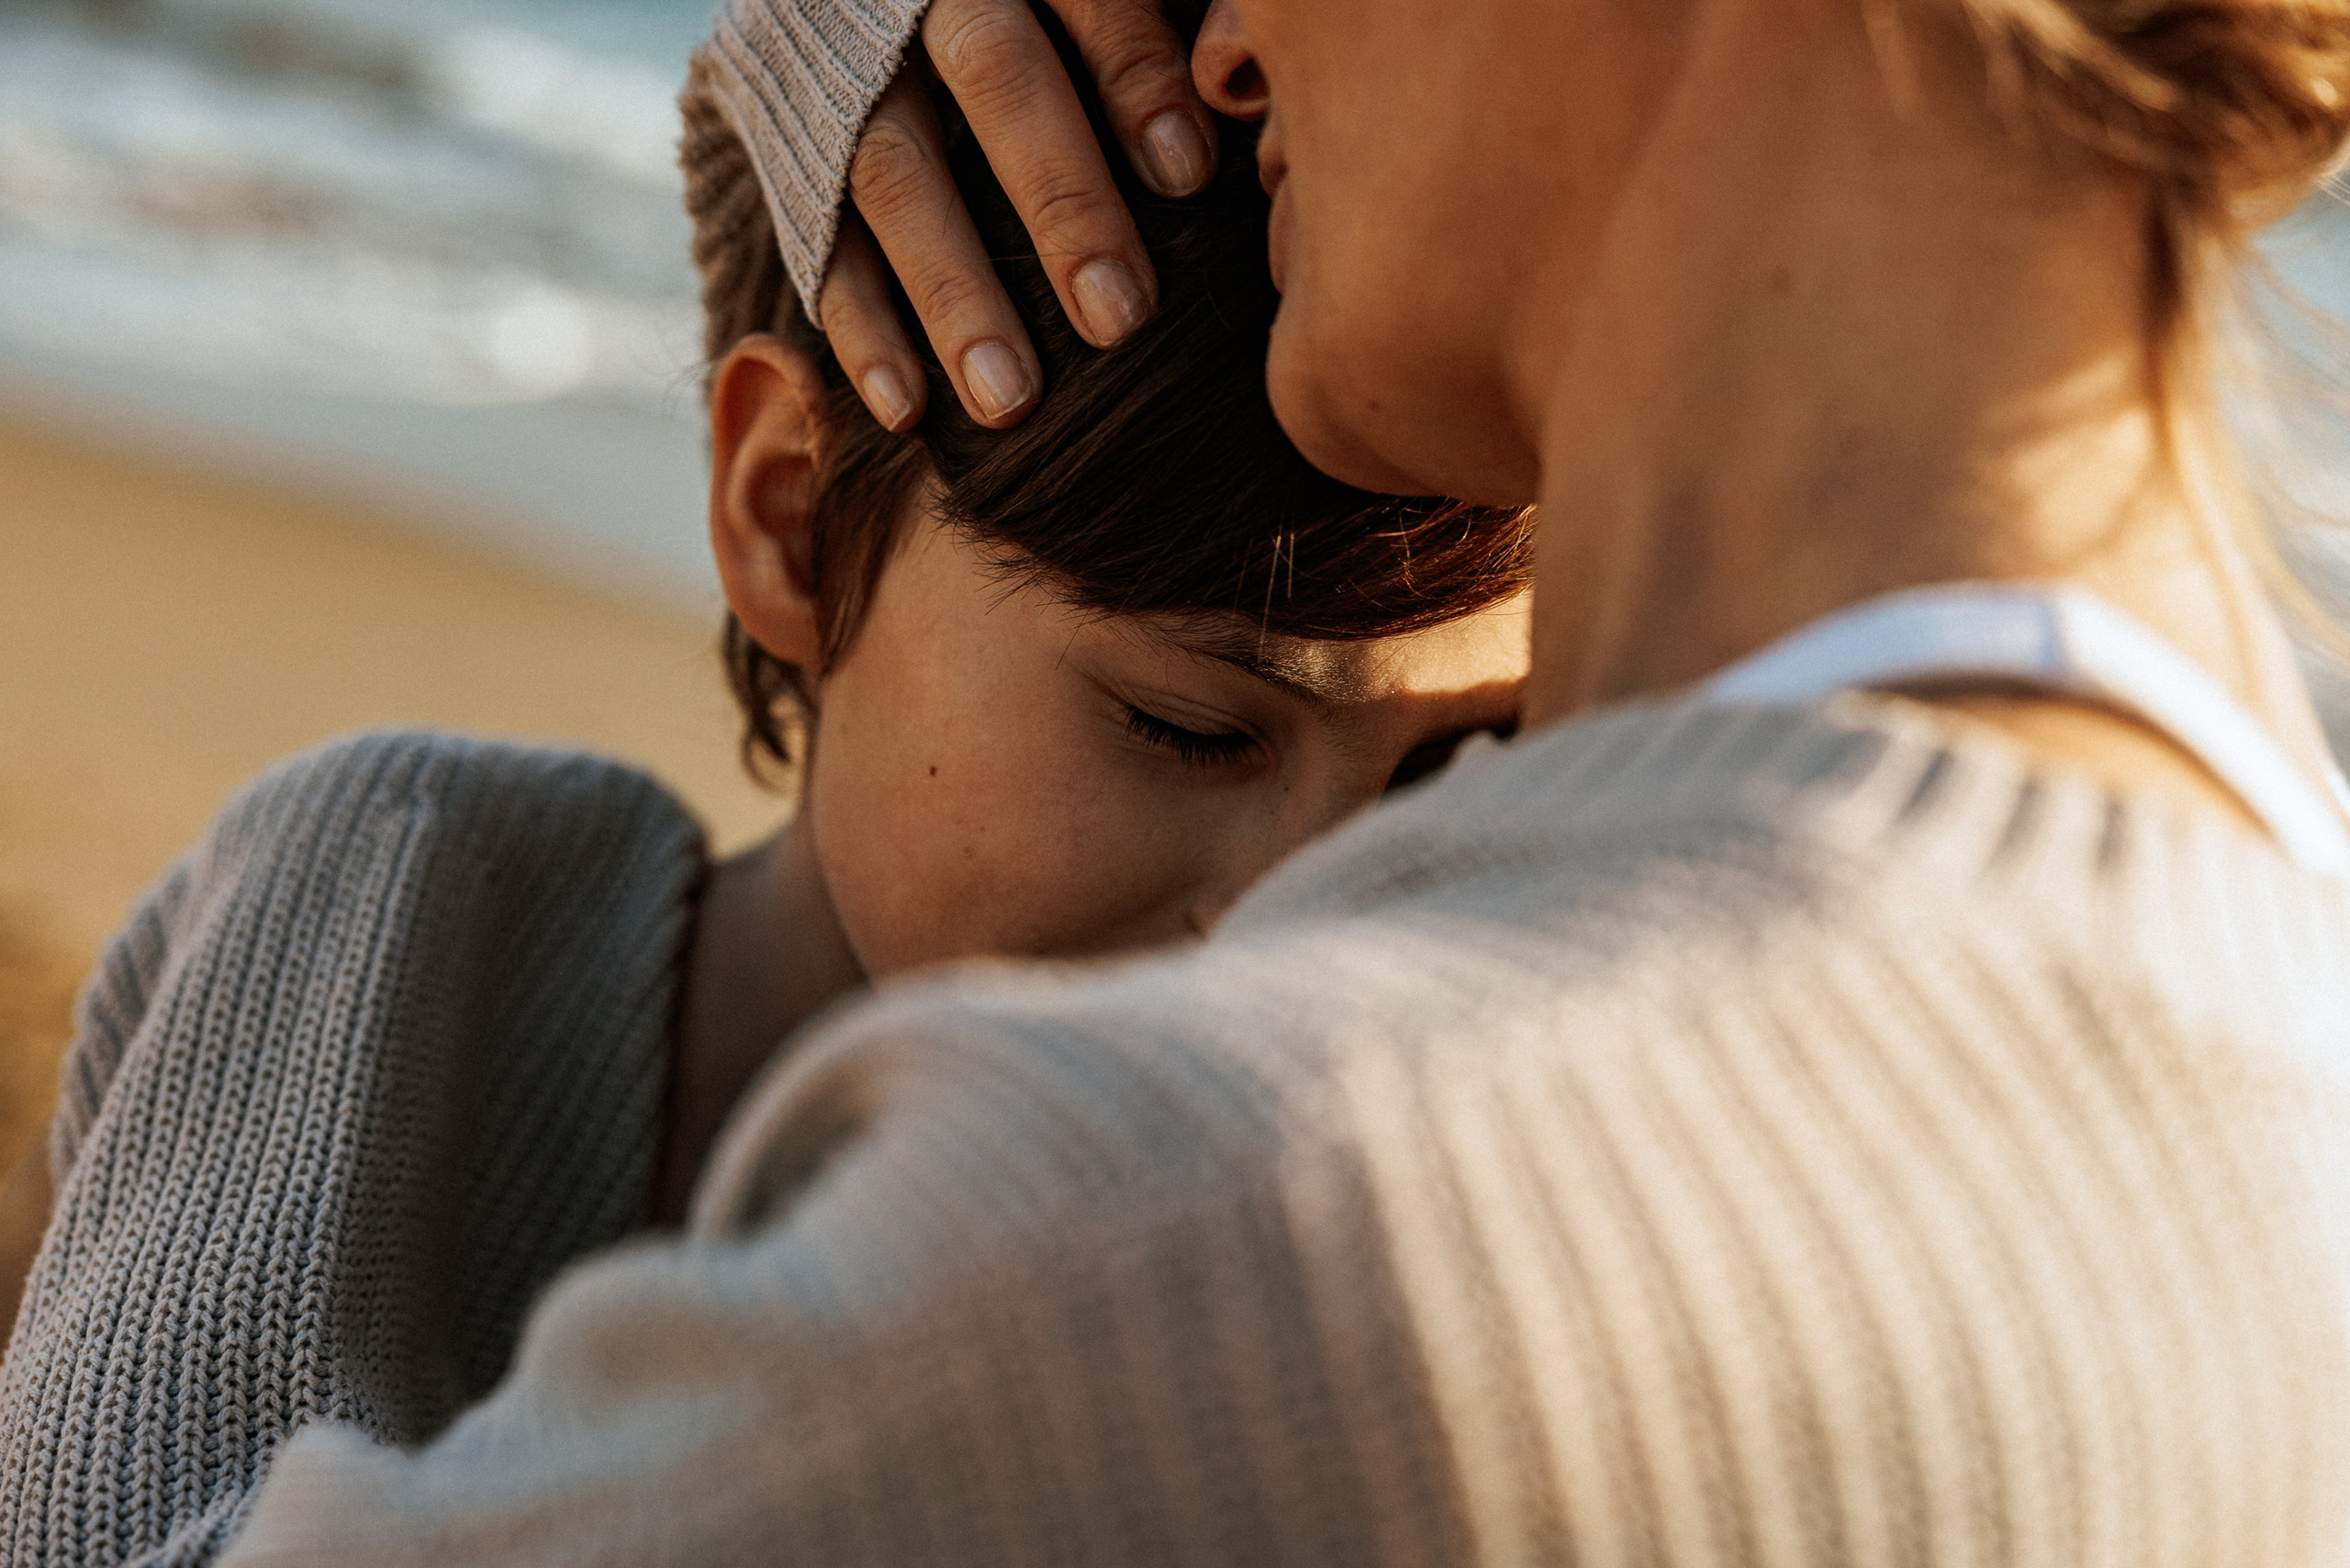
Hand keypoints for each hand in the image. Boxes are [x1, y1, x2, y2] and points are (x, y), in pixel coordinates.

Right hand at [820, 0, 1216, 431]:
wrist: (848, 5)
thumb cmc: (1036, 26)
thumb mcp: (1077, 14)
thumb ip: (1152, 40)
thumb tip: (1240, 106)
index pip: (1085, 0)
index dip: (1136, 80)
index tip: (1187, 175)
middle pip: (995, 79)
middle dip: (1060, 201)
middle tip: (1119, 318)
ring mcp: (849, 75)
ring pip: (895, 172)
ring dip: (955, 295)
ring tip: (1011, 402)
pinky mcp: (794, 150)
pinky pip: (821, 241)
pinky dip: (863, 331)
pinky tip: (909, 410)